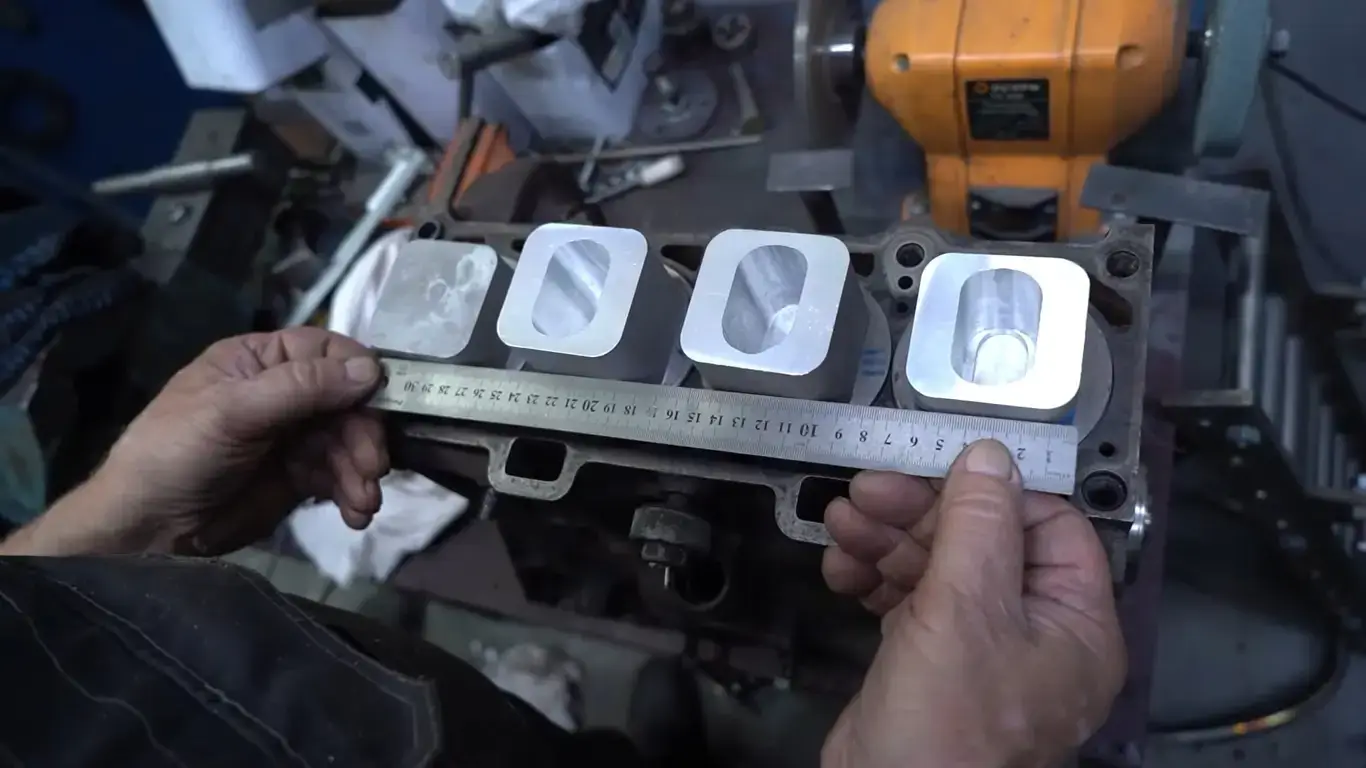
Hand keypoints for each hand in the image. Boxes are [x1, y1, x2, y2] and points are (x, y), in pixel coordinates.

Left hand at [9, 329, 389, 556]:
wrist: (146, 529)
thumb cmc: (176, 453)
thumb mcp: (233, 412)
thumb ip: (301, 388)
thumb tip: (372, 371)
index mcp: (260, 361)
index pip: (326, 351)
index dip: (359, 372)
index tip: (382, 401)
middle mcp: (283, 392)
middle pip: (347, 401)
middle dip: (364, 435)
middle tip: (371, 468)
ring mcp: (293, 436)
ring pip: (348, 441)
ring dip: (362, 470)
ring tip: (364, 503)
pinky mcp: (297, 477)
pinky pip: (339, 476)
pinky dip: (352, 493)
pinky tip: (355, 514)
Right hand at [820, 440, 1125, 767]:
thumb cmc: (946, 726)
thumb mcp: (965, 608)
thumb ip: (979, 524)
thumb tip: (990, 456)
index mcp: (1074, 624)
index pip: (1050, 527)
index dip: (995, 493)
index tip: (939, 465)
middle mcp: (1035, 634)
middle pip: (984, 542)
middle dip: (921, 513)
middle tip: (867, 492)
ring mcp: (980, 650)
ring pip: (940, 568)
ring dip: (887, 540)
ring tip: (841, 525)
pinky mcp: (931, 662)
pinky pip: (911, 601)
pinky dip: (875, 578)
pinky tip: (840, 569)